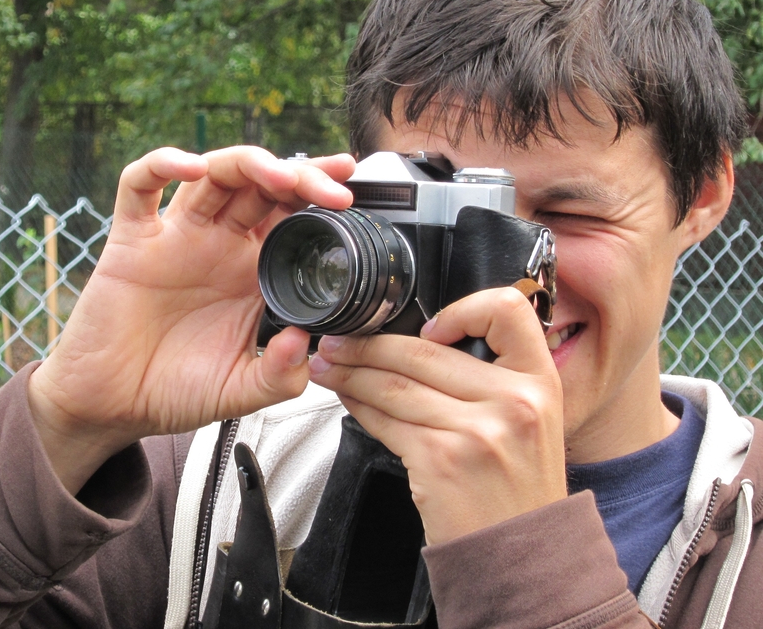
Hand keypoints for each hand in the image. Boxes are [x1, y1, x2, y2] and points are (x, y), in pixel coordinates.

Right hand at [29, 146, 354, 492]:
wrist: (111, 406)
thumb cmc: (173, 391)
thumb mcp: (240, 391)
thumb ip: (278, 375)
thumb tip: (305, 342)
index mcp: (249, 271)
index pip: (291, 216)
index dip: (320, 195)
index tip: (351, 190)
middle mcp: (217, 244)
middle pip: (262, 184)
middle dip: (301, 175)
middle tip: (333, 185)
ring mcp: (175, 236)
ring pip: (214, 173)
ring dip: (249, 163)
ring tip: (279, 176)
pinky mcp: (131, 238)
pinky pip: (140, 185)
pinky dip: (163, 164)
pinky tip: (189, 168)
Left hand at [307, 287, 566, 543]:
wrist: (523, 560)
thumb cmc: (518, 492)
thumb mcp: (531, 424)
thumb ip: (492, 382)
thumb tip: (422, 345)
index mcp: (540, 382)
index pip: (506, 311)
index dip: (462, 308)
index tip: (428, 326)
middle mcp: (513, 401)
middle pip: (425, 351)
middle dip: (368, 343)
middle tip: (338, 342)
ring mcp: (477, 431)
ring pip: (395, 384)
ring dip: (351, 372)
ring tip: (328, 366)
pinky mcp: (441, 459)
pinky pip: (386, 420)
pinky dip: (358, 405)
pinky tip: (347, 399)